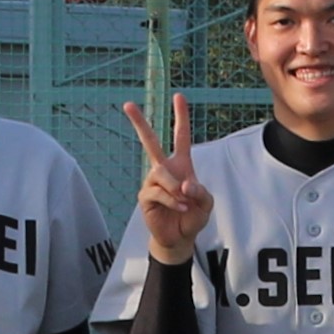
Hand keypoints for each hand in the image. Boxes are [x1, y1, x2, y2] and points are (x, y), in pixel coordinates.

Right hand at [118, 90, 214, 264]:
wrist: (179, 238)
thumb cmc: (193, 216)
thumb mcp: (206, 203)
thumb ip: (200, 191)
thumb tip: (183, 183)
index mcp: (181, 165)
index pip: (180, 136)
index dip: (181, 116)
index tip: (178, 96)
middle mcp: (164, 169)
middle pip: (150, 142)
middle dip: (139, 123)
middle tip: (127, 104)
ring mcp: (152, 182)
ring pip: (160, 173)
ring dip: (175, 189)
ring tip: (184, 203)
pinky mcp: (145, 196)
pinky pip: (157, 191)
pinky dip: (172, 200)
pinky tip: (179, 208)